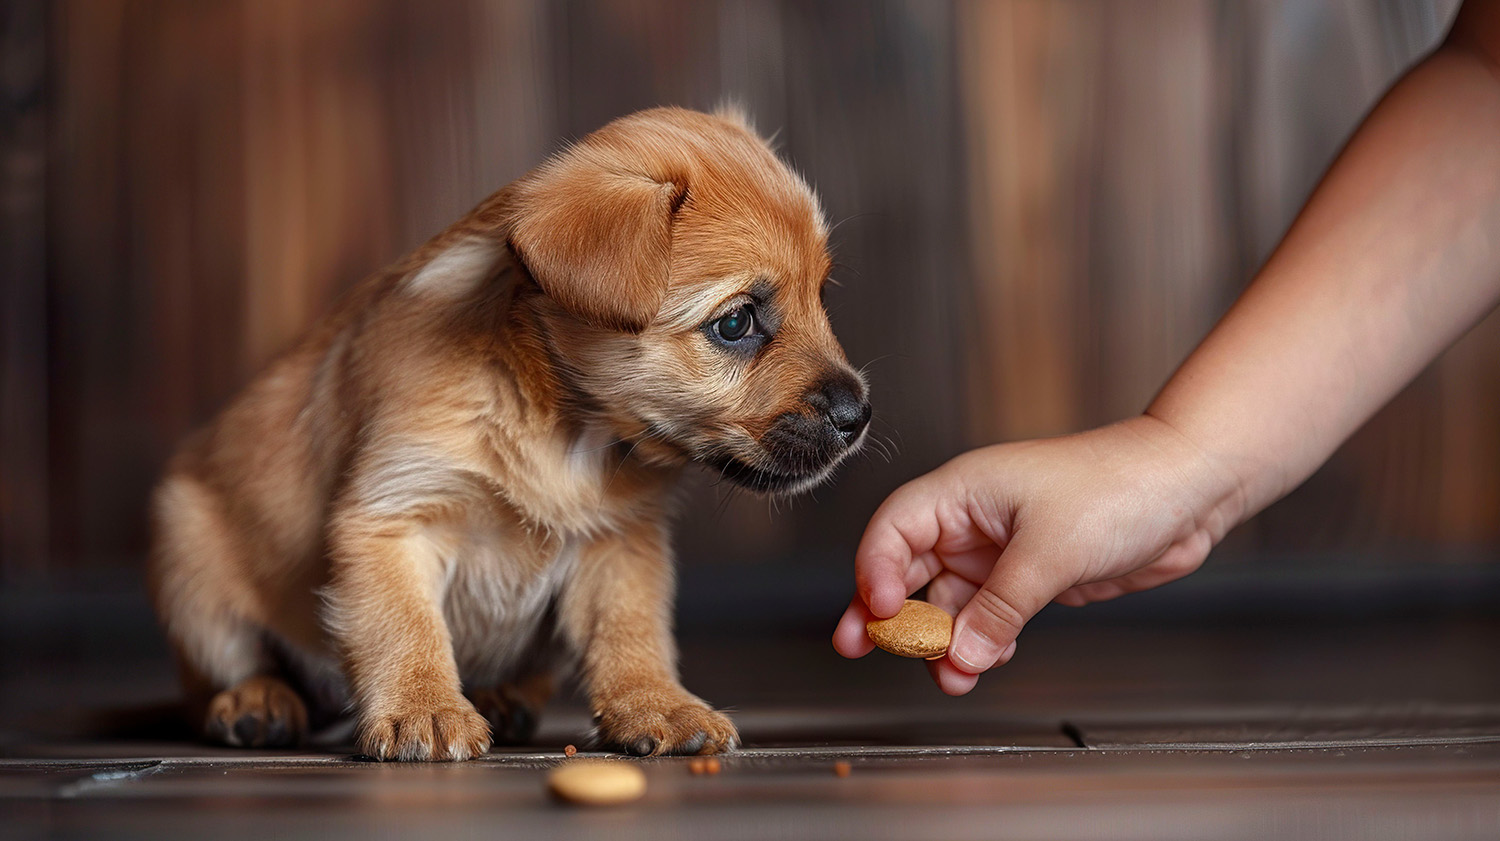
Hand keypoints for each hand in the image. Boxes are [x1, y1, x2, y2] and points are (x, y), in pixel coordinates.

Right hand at [832, 414, 1243, 694]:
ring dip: (942, 639)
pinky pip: (987, 615)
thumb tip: (960, 655)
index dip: (876, 570)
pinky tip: (986, 661)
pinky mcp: (1030, 576)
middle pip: (908, 568)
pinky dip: (982, 642)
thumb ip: (1000, 607)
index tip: (881, 613)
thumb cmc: (1120, 486)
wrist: (1187, 490)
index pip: (894, 528)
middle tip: (861, 648)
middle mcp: (973, 520)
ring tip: (947, 675)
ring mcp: (1000, 550)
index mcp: (964, 491)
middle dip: (889, 613)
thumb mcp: (1051, 551)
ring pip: (949, 601)